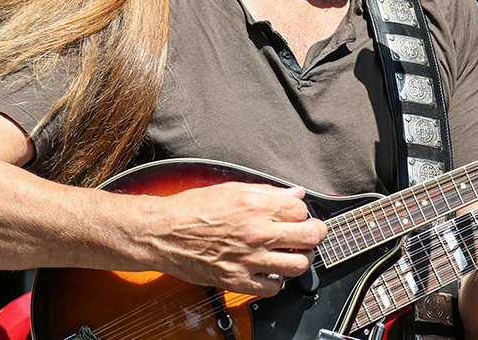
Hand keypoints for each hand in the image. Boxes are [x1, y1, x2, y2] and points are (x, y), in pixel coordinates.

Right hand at [145, 182, 326, 296]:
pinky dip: (276, 281)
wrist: (163, 233)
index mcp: (255, 206)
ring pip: (298, 265)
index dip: (301, 212)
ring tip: (292, 253)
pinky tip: (270, 271)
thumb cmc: (191, 209)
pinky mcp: (237, 280)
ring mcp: (248, 259)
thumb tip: (295, 194)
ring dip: (300, 259)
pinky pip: (272, 288)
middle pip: (309, 237)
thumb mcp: (232, 189)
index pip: (301, 210)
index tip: (296, 214)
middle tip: (310, 234)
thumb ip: (267, 192)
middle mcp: (256, 232)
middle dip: (315, 234)